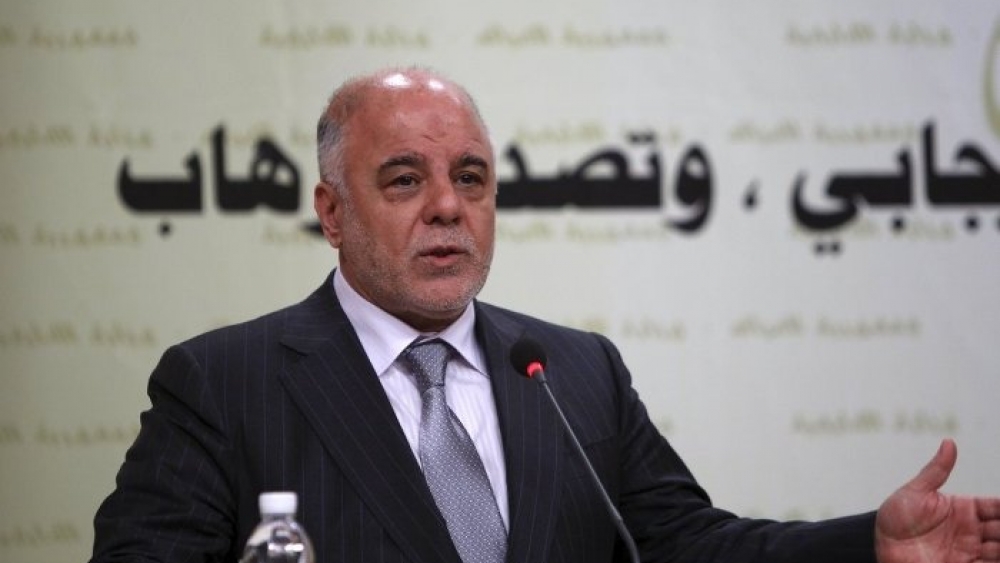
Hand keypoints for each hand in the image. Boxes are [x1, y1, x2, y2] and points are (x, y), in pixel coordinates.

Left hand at [875, 439, 999, 562]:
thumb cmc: (895, 517)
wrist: (882, 546)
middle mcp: (970, 530)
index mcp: (964, 509)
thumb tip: (949, 442)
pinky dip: (998, 562)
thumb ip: (936, 470)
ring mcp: (968, 550)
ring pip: (999, 549)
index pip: (997, 507)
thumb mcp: (916, 491)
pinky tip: (999, 556)